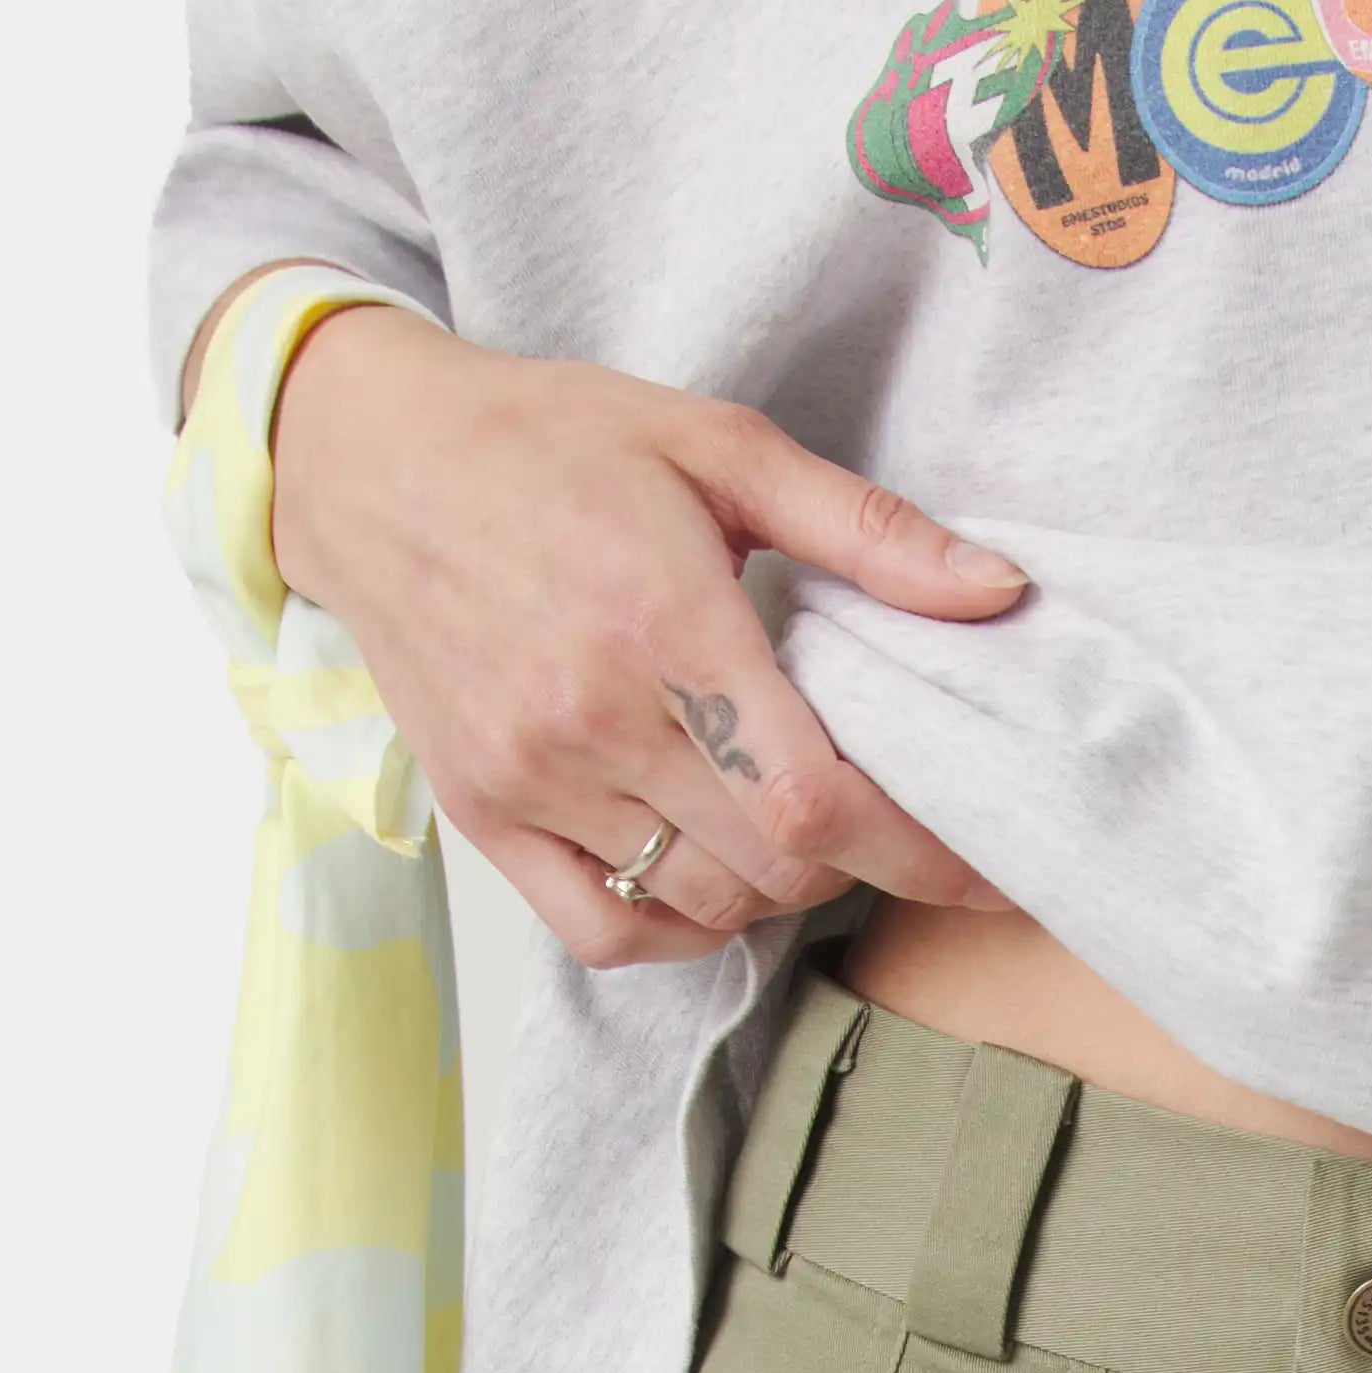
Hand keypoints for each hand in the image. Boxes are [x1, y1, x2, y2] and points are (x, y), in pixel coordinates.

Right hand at [254, 301, 1023, 964]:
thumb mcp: (720, 446)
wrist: (371, 460)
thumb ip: (866, 528)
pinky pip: (606, 930)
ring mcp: (529, 778)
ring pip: (703, 904)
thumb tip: (1000, 590)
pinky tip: (713, 867)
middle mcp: (591, 719)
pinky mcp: (482, 815)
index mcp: (664, 623)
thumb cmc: (551, 442)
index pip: (814, 799)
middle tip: (896, 819)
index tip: (988, 865)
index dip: (919, 852)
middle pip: (773, 866)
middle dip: (865, 862)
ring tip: (802, 822)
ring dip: (780, 889)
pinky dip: (681, 926)